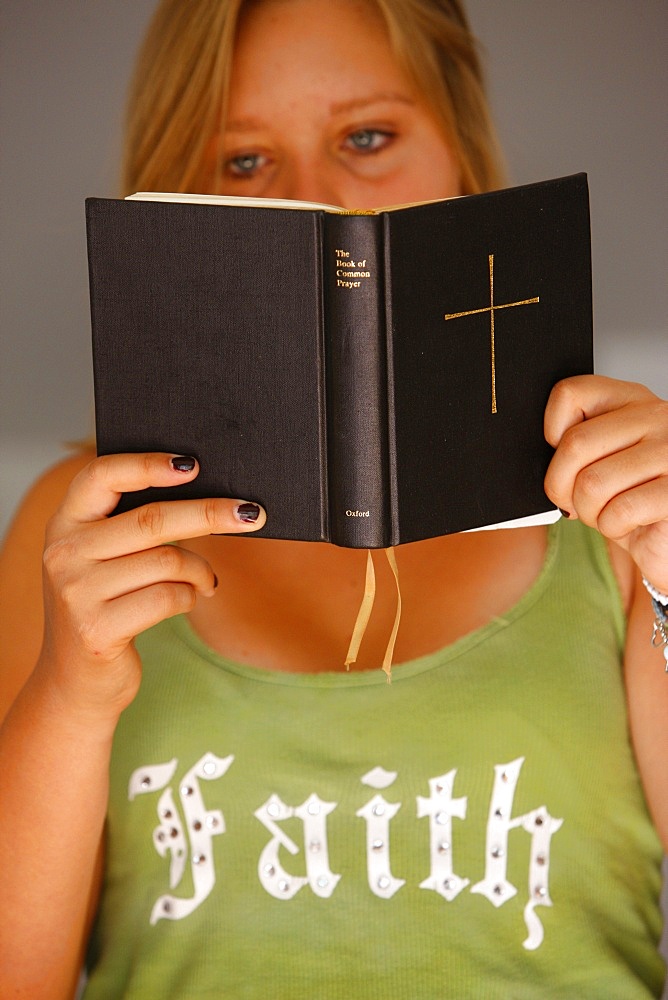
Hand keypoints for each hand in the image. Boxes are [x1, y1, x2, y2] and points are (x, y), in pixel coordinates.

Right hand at [37, 452, 265, 719]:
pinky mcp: (98, 629)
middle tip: (251, 513)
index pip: (101, 476)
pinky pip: (169, 597)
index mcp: (64, 524)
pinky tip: (190, 600)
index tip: (193, 464)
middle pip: (152, 519)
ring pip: (168, 560)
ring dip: (200, 569)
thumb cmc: (104, 607)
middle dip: (209, 513)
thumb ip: (130, 526)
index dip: (148, 464)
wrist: (74, 681)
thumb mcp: (101, 560)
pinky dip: (191, 597)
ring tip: (206, 580)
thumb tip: (205, 495)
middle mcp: (64, 553)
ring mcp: (77, 592)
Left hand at [544, 375, 667, 591]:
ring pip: (592, 482)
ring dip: (588, 512)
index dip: (551, 430)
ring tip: (605, 513)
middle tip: (572, 502)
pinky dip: (612, 527)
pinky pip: (620, 511)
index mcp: (630, 400)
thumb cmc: (629, 498)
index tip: (561, 456)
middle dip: (561, 486)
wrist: (664, 537)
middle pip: (575, 444)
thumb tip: (539, 453)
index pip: (571, 393)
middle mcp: (655, 417)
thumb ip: (577, 444)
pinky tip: (628, 524)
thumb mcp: (602, 460)